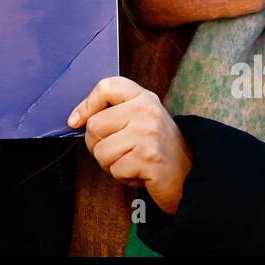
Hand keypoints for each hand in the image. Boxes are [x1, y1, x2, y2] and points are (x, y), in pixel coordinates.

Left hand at [68, 76, 193, 214]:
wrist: (189, 174)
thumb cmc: (156, 147)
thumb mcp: (139, 118)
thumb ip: (113, 112)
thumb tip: (75, 119)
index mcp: (143, 97)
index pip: (106, 87)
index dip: (86, 105)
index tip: (76, 121)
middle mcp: (147, 110)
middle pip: (94, 126)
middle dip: (98, 146)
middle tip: (118, 151)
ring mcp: (148, 133)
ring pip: (101, 151)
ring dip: (111, 164)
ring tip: (132, 162)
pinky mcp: (149, 158)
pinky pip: (115, 170)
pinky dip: (123, 177)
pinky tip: (139, 173)